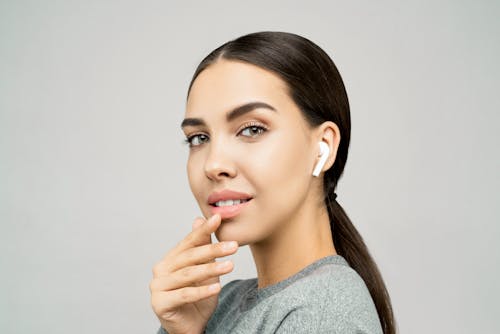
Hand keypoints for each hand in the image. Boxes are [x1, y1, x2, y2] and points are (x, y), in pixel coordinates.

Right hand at [150, 214, 237, 333]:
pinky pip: (184, 295)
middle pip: (189, 257)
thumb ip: (202, 247)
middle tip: (233, 246)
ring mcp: (158, 286)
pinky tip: (217, 287)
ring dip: (210, 269)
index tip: (218, 218)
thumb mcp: (205, 269)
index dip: (204, 230)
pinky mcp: (160, 303)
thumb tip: (199, 218)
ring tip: (230, 265)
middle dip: (213, 250)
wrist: (190, 326)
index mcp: (171, 258)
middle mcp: (161, 270)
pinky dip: (201, 291)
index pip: (189, 242)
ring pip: (188, 275)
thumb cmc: (197, 297)